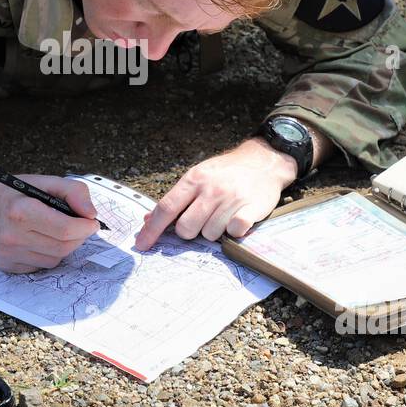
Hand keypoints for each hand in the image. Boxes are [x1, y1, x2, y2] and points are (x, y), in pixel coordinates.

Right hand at [0, 173, 99, 273]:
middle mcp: (11, 236)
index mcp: (20, 212)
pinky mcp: (6, 266)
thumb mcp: (44, 181)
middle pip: (63, 247)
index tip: (91, 222)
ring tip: (57, 230)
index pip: (65, 230)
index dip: (85, 227)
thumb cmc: (13, 192)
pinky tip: (40, 239)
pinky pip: (40, 266)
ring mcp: (7, 254)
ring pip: (54, 260)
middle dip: (78, 237)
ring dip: (64, 247)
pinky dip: (48, 254)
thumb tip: (91, 214)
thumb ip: (73, 192)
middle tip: (80, 226)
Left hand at [134, 138, 297, 250]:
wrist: (264, 161)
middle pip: (186, 228)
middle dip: (190, 231)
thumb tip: (148, 221)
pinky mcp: (250, 209)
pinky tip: (237, 219)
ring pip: (209, 235)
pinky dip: (234, 232)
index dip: (152, 230)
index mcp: (193, 180)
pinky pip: (234, 233)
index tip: (141, 245)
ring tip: (223, 214)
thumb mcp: (197, 177)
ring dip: (214, 231)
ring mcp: (230, 199)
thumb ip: (175, 199)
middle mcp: (210, 189)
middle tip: (203, 220)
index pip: (166, 208)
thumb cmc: (225, 173)